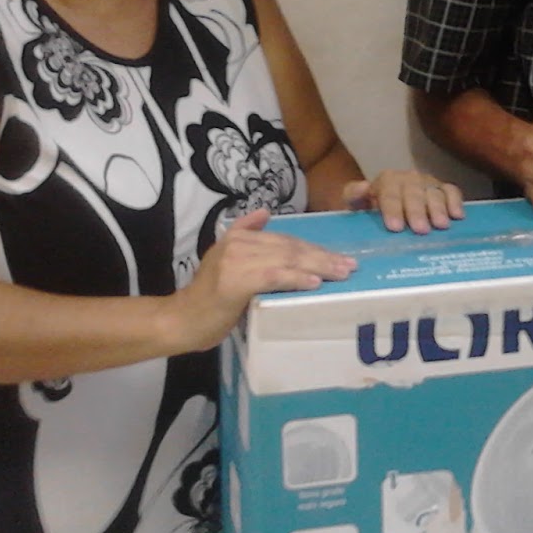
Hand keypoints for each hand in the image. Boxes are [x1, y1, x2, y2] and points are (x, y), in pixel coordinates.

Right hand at [171, 210, 355, 350]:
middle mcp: (239, 243)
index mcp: (239, 237)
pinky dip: (296, 278)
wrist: (181, 320)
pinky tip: (315, 282)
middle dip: (323, 256)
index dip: (313, 248)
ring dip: (318, 266)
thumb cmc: (208, 298)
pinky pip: (274, 276)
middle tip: (350, 266)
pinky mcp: (236, 280)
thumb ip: (244, 234)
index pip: (285, 240)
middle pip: (290, 248)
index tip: (339, 257)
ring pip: (287, 259)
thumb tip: (264, 213)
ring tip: (341, 273)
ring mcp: (236, 260)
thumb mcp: (223, 259)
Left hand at [343, 171, 465, 233]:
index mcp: (386, 181)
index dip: (393, 209)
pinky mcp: (441, 190)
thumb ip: (354, 194)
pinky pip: (451, 191)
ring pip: (433, 191)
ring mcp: (426, 183)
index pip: (390, 193)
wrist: (383, 205)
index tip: (395, 227)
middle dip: (417, 211)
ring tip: (441, 226)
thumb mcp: (354, 202)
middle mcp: (408, 179)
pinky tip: (458, 216)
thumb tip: (364, 187)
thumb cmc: (369, 207)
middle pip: (414, 192)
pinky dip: (455, 201)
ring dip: (438, 208)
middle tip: (421, 230)